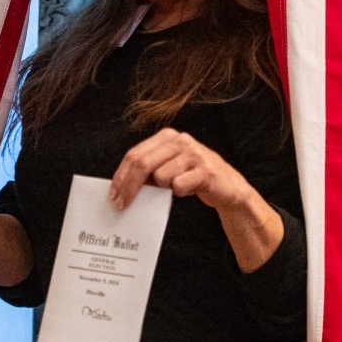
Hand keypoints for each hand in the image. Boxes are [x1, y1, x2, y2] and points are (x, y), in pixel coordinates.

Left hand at [109, 128, 255, 215]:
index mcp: (168, 136)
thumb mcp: (169, 167)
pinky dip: (180, 192)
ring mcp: (194, 154)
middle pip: (143, 164)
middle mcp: (181, 140)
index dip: (121, 176)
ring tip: (177, 185)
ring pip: (161, 177)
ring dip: (165, 188)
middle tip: (121, 205)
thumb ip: (149, 169)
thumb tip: (121, 186)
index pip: (135, 154)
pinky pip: (179, 186)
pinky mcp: (206, 170)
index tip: (113, 194)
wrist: (228, 186)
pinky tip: (190, 188)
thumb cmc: (193, 176)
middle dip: (129, 187)